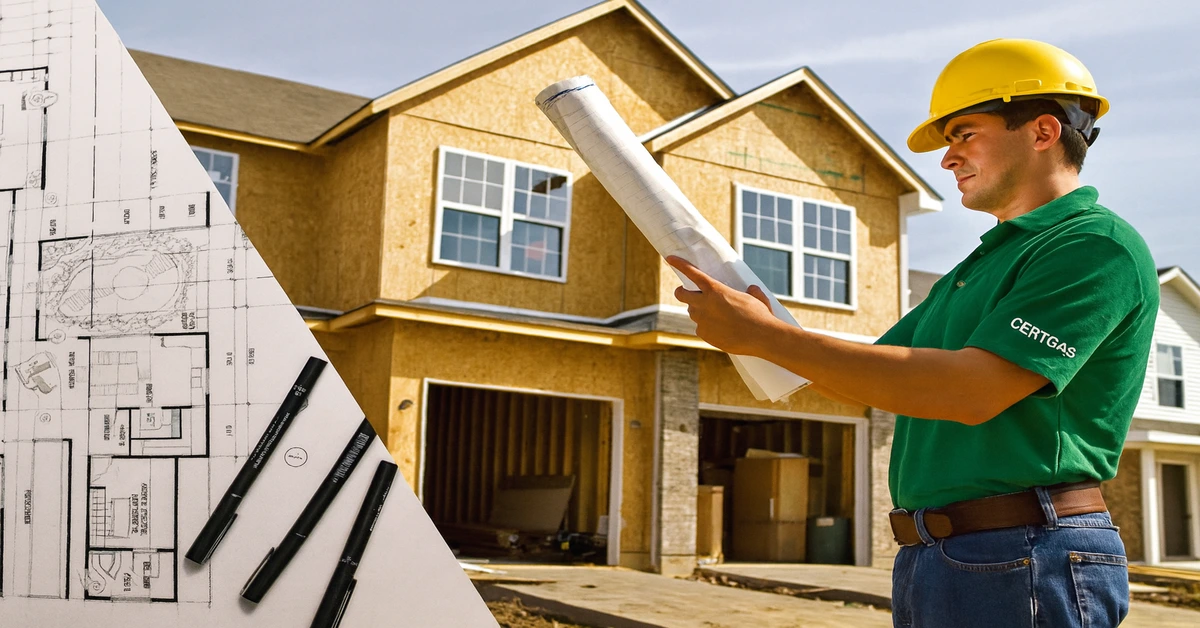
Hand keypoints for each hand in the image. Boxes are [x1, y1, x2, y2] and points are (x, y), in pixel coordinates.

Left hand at [666, 256, 783, 356]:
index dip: (679, 264)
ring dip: (700, 311)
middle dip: (682, 292)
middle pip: (681, 294)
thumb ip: (750, 291)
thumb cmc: (760, 315)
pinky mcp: (704, 334)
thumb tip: (752, 288)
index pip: (692, 273)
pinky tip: (722, 330)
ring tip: (718, 316)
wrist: (761, 338)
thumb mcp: (756, 298)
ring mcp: (701, 320)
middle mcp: (703, 303)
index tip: (670, 258)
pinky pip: (701, 328)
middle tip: (689, 293)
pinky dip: (708, 327)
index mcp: (714, 289)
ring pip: (693, 312)